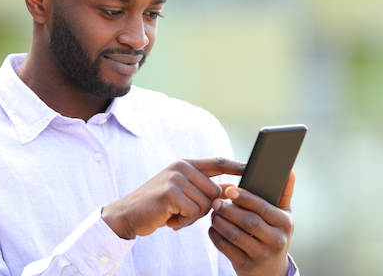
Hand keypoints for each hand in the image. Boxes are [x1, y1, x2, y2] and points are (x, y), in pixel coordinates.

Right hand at [102, 157, 244, 239]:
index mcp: (186, 164)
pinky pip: (194, 212)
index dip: (237, 165)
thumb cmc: (158, 206)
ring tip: (174, 214)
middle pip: (215, 192)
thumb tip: (231, 189)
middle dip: (204, 208)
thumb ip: (205, 189)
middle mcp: (182, 167)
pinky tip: (169, 218)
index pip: (218, 162)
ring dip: (192, 216)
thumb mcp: (183, 193)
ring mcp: (176, 178)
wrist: (128, 214)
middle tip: (182, 211)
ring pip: (206, 204)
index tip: (254, 166)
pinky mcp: (170, 193)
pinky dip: (184, 221)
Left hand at [209, 170, 295, 275]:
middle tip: (216, 201)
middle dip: (229, 210)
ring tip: (214, 213)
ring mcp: (260, 255)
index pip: (263, 208)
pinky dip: (216, 235)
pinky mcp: (245, 265)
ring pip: (235, 235)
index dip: (245, 198)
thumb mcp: (283, 215)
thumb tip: (290, 170)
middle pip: (248, 222)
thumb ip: (284, 192)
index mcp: (285, 224)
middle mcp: (275, 241)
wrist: (271, 271)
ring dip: (220, 222)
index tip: (230, 190)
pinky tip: (213, 227)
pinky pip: (226, 248)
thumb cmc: (274, 234)